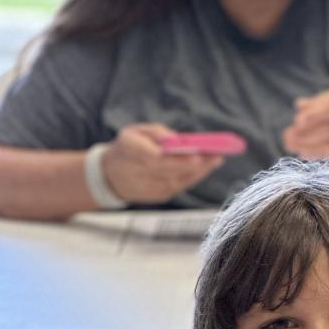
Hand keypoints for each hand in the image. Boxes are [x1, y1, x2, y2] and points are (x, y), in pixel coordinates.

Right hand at [100, 124, 224, 204]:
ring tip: (217, 159)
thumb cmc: (128, 148)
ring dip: (201, 171)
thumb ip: (156, 132)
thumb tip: (178, 139)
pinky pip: (181, 186)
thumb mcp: (135, 131)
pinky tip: (207, 167)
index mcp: (131, 152)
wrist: (111, 176)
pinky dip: (194, 176)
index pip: (156, 159)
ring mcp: (151, 188)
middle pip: (173, 171)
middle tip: (217, 155)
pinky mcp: (160, 196)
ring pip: (181, 180)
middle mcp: (140, 173)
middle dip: (197, 164)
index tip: (197, 155)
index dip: (177, 159)